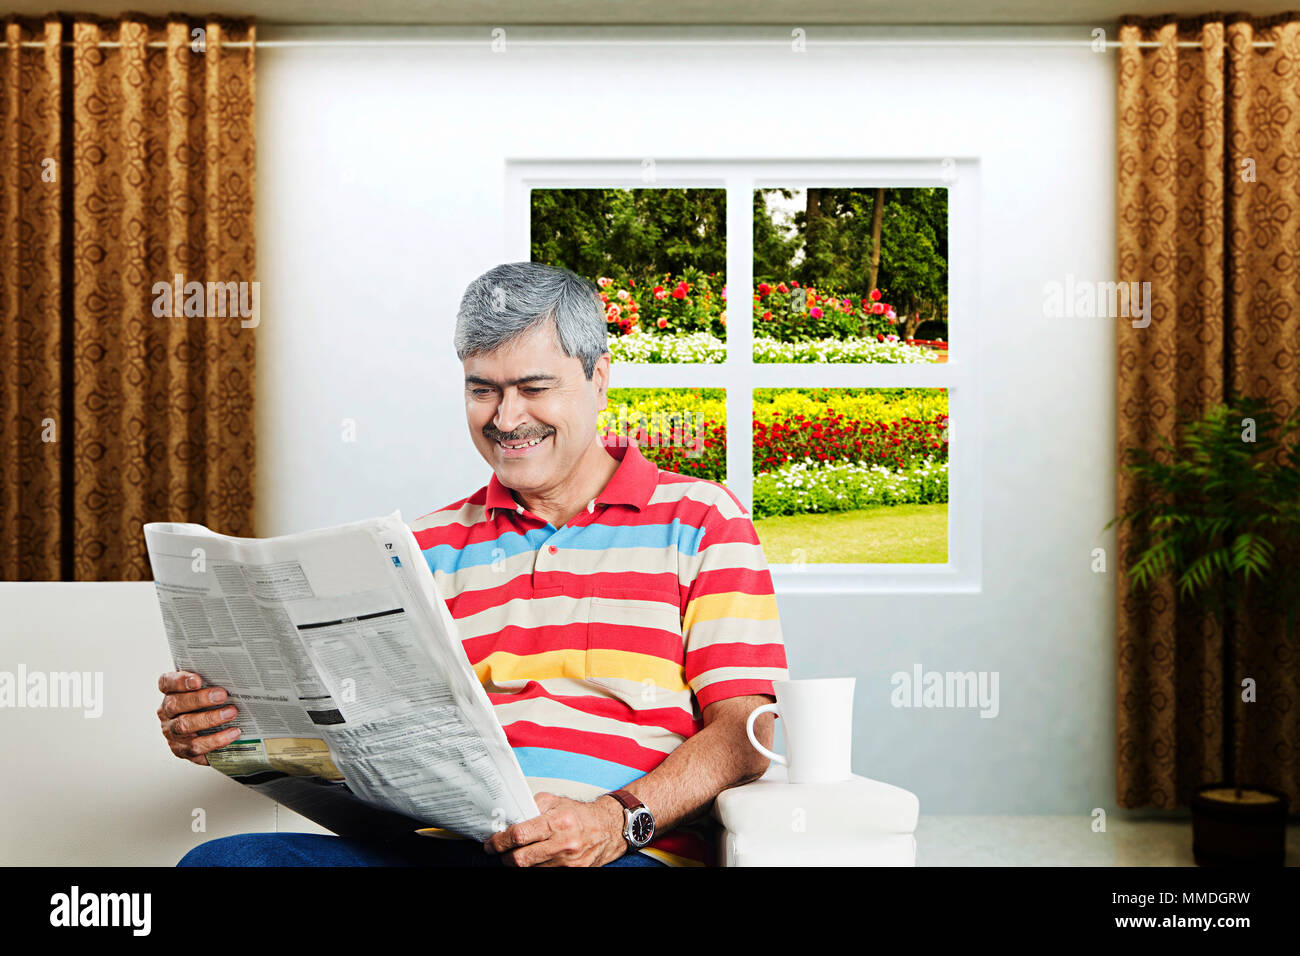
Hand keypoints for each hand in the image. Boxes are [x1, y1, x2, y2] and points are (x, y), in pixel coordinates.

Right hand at [157, 670, 240, 764]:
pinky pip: (196, 747)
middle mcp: (166, 713)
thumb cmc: (206, 706)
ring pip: (185, 726)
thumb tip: (232, 675)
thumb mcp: (206, 691)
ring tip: (231, 713)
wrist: (205, 734)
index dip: (179, 681)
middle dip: (200, 699)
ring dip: (210, 719)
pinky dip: (216, 740)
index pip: (166, 683)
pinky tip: (232, 734)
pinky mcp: (181, 750)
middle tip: (222, 695)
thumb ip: (211, 682)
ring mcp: (172, 733)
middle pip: (175, 704)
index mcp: (170, 693)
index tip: (197, 679)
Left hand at [482, 792, 627, 866]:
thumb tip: (510, 817)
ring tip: (517, 854)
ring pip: (531, 869)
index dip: (500, 841)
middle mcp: (563, 843)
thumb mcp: (557, 802)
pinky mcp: (574, 872)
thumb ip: (533, 807)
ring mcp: (568, 861)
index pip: (520, 835)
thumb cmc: (580, 815)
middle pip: (521, 859)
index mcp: (557, 822)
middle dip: (505, 857)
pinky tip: (534, 860)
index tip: (492, 843)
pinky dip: (536, 867)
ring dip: (519, 863)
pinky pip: (545, 872)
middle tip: (498, 852)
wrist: (608, 829)